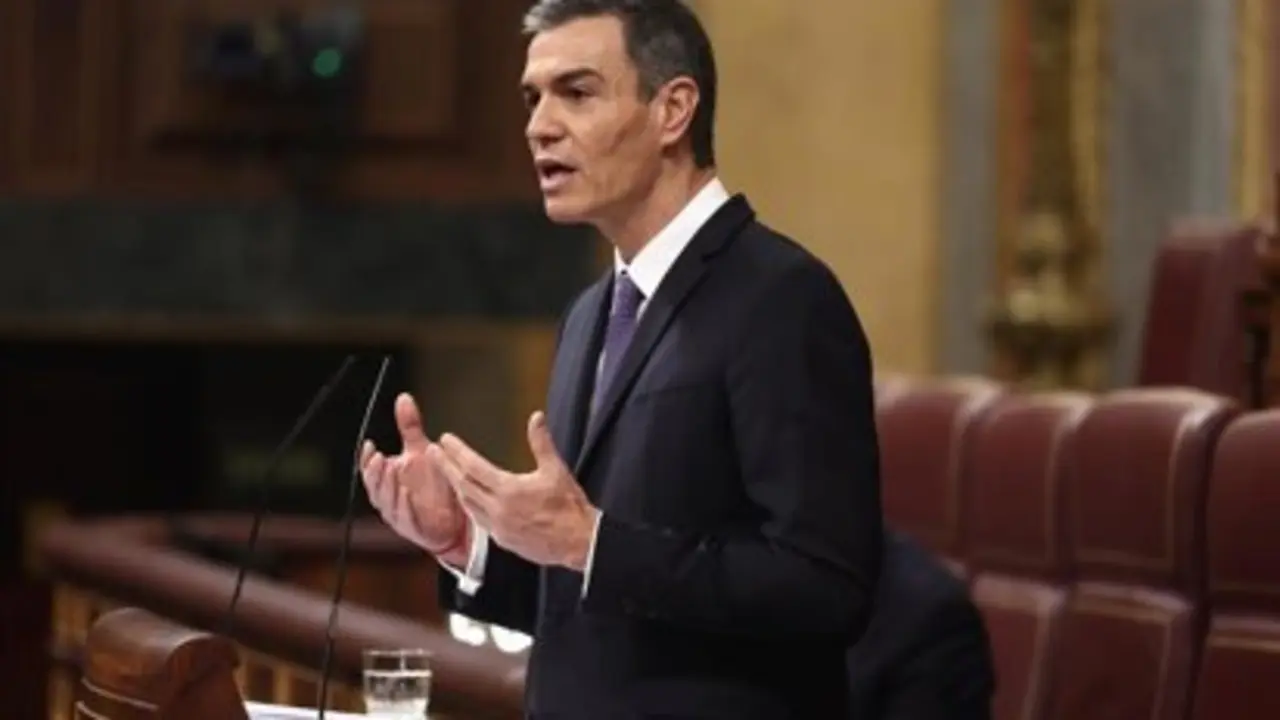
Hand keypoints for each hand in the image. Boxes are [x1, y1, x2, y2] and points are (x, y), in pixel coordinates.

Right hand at [360, 393, 468, 560]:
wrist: (455, 516)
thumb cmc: (433, 484)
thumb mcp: (421, 450)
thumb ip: (410, 426)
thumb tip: (403, 397)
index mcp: (387, 479)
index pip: (370, 469)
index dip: (366, 459)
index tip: (370, 445)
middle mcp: (389, 497)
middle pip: (374, 486)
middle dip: (374, 472)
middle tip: (379, 457)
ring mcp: (399, 514)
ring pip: (386, 502)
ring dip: (387, 487)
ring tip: (390, 470)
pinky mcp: (413, 528)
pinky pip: (405, 518)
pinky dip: (404, 507)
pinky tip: (407, 494)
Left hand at [433, 410, 597, 570]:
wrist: (580, 543)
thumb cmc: (570, 507)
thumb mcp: (556, 470)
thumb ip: (541, 442)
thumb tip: (536, 417)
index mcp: (509, 490)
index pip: (473, 466)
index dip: (457, 452)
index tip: (445, 439)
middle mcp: (498, 509)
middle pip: (463, 484)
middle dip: (447, 466)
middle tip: (434, 452)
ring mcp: (498, 528)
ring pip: (468, 504)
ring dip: (457, 487)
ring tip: (448, 473)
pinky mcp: (503, 541)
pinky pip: (479, 520)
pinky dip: (470, 506)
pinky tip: (470, 500)